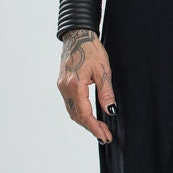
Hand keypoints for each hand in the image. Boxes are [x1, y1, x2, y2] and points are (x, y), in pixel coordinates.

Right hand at [58, 29, 116, 143]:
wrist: (77, 36)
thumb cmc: (91, 50)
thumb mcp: (103, 70)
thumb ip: (106, 92)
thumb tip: (111, 111)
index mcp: (74, 85)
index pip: (84, 114)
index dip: (95, 127)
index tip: (105, 136)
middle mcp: (65, 88)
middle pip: (77, 116)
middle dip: (91, 128)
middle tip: (105, 137)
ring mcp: (61, 86)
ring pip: (72, 111)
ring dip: (85, 122)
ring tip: (100, 130)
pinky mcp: (62, 84)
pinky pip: (70, 104)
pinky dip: (80, 113)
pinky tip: (90, 117)